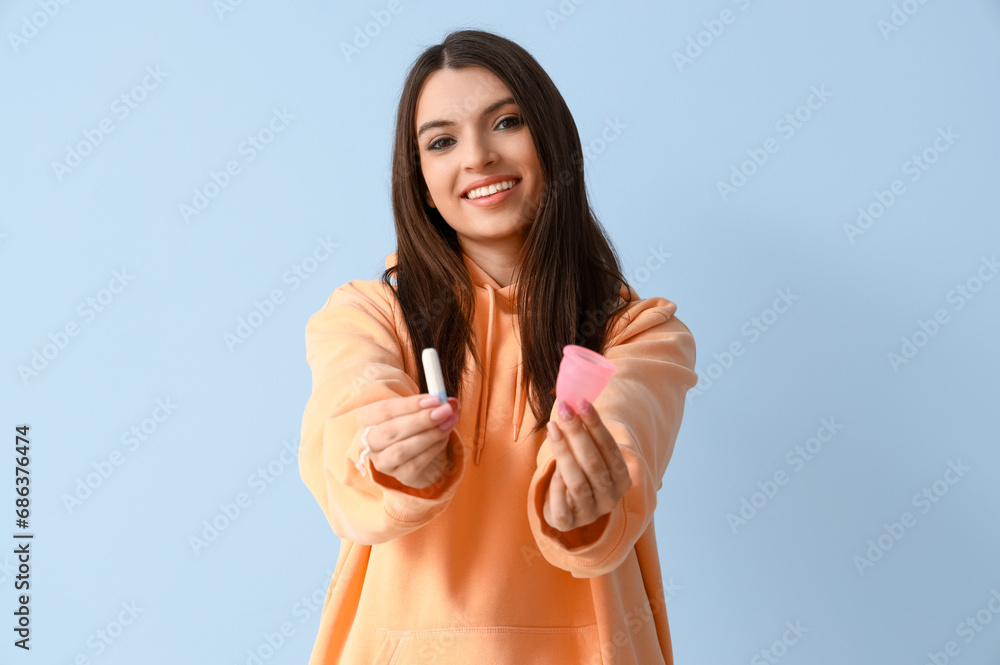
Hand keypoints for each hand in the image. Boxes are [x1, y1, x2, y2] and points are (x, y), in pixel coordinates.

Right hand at [355, 393, 459, 488]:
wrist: (416, 451)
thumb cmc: (412, 424)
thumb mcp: (416, 409)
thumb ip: (432, 404)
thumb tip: (451, 402)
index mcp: (367, 419)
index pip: (385, 410)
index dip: (410, 404)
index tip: (435, 399)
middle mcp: (368, 443)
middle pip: (390, 431)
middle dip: (420, 420)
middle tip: (445, 411)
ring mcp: (382, 462)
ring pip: (400, 451)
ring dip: (428, 435)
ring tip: (448, 423)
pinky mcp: (400, 476)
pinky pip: (415, 465)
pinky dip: (433, 449)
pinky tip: (444, 438)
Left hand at [543, 398, 631, 532]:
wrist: (567, 508)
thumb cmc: (579, 472)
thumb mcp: (588, 454)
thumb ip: (586, 434)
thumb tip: (573, 400)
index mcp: (622, 479)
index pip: (610, 449)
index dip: (596, 425)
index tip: (582, 402)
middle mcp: (610, 498)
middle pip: (593, 463)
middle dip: (577, 433)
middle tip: (564, 410)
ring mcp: (590, 512)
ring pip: (577, 480)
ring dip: (563, 451)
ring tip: (552, 427)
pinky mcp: (569, 523)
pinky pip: (561, 503)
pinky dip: (555, 484)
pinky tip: (549, 466)